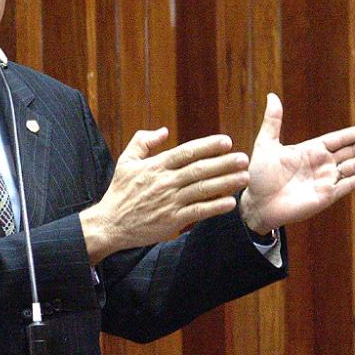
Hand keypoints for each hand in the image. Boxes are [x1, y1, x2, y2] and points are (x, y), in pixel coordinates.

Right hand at [81, 128, 249, 263]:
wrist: (110, 224)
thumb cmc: (120, 191)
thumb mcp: (126, 161)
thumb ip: (143, 141)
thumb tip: (164, 131)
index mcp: (155, 166)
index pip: (186, 152)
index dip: (208, 146)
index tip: (227, 141)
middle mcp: (164, 182)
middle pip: (199, 170)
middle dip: (224, 163)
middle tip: (244, 158)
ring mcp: (169, 202)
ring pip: (202, 190)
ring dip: (225, 183)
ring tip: (243, 177)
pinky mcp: (171, 221)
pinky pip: (198, 212)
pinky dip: (215, 207)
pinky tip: (230, 202)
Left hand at [239, 93, 354, 233]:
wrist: (256, 204)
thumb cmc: (259, 176)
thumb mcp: (265, 144)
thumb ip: (272, 122)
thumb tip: (272, 96)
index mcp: (309, 150)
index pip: (338, 140)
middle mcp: (320, 164)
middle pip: (350, 151)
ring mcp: (325, 180)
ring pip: (353, 166)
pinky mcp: (326, 195)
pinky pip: (348, 184)